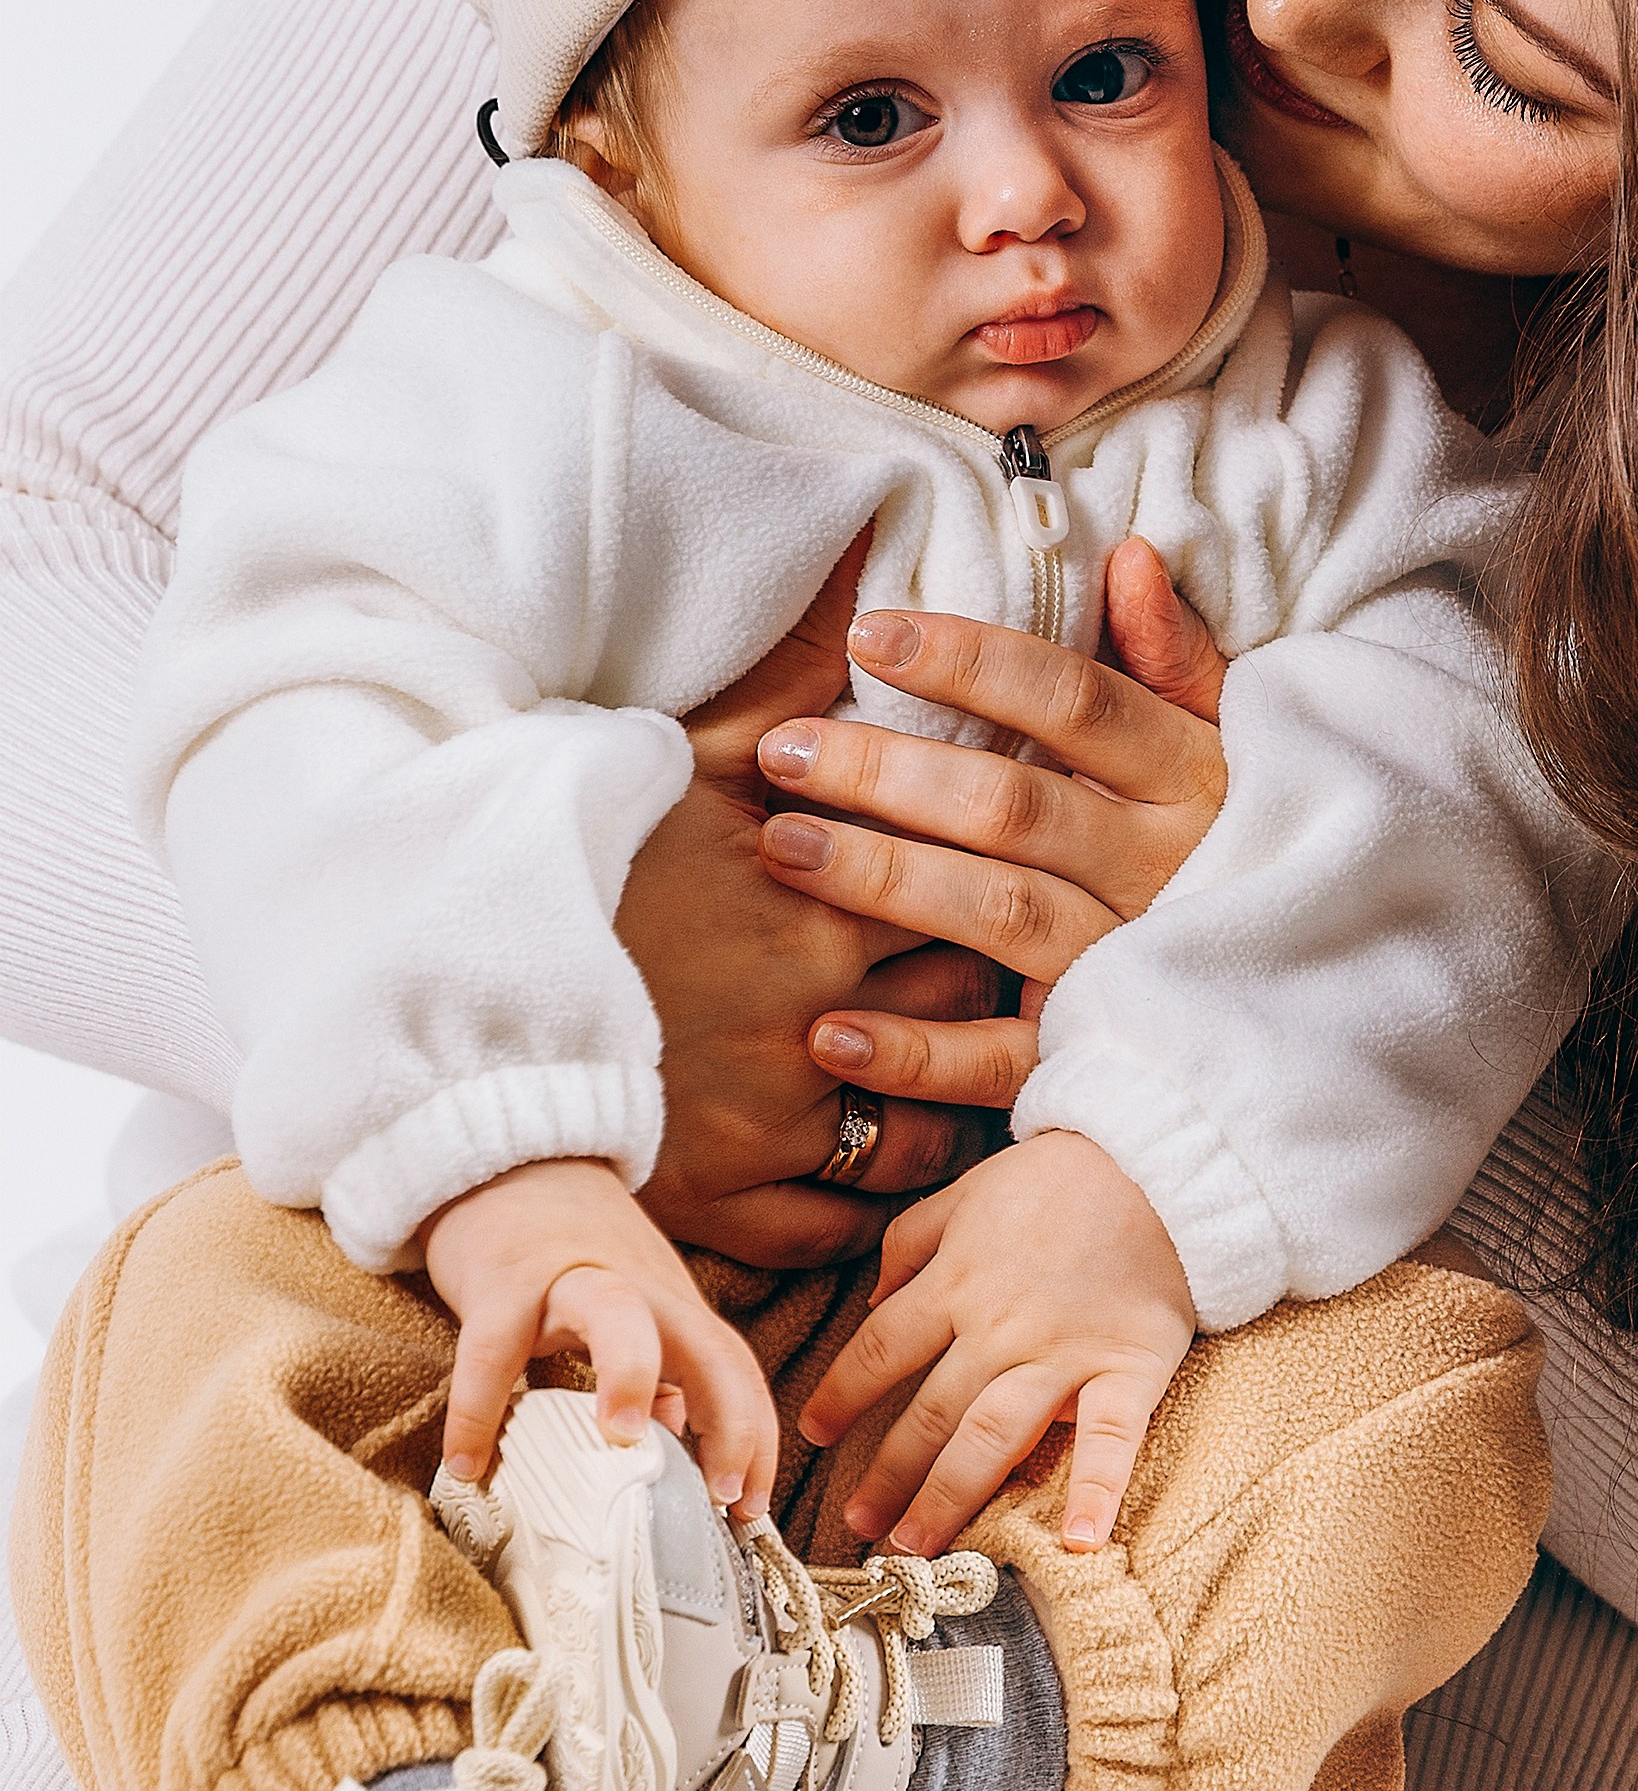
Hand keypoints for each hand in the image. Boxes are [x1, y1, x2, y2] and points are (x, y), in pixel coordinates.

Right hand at [420, 1157, 778, 1514]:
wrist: (508, 1162)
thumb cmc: (574, 1254)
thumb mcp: (633, 1311)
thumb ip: (660, 1375)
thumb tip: (681, 1449)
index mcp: (676, 1308)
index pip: (738, 1371)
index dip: (757, 1437)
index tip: (754, 1507)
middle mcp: (642, 1291)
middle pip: (708, 1343)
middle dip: (731, 1417)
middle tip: (724, 1492)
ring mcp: (573, 1278)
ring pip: (619, 1315)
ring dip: (631, 1376)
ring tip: (623, 1446)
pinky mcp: (503, 1278)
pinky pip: (493, 1346)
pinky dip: (479, 1408)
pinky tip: (467, 1465)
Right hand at [615, 532, 1006, 1265]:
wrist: (446, 984)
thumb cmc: (573, 863)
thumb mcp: (678, 754)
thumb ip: (791, 678)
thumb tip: (861, 566)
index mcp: (818, 908)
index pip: (972, 894)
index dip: (1010, 883)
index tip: (1038, 867)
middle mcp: (818, 1023)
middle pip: (965, 1011)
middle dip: (999, 990)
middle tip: (1032, 969)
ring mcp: (774, 1123)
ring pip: (926, 1132)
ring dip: (954, 1103)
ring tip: (972, 1072)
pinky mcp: (723, 1202)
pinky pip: (839, 1225)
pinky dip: (871, 1205)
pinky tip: (889, 1165)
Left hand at [760, 538, 1229, 1113]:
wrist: (1339, 988)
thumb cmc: (1247, 839)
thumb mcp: (1238, 739)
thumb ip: (1176, 656)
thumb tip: (1128, 555)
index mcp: (1189, 776)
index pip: (1074, 701)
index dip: (970, 663)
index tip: (871, 633)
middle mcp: (1160, 868)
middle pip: (1012, 806)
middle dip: (890, 773)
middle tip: (784, 748)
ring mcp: (1133, 964)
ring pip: (999, 916)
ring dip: (886, 883)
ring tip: (783, 847)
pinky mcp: (1107, 1052)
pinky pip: (1009, 1060)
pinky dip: (919, 1055)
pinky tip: (828, 1034)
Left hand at [796, 1131, 1196, 1556]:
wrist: (1160, 1161)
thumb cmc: (1060, 1175)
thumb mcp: (968, 1189)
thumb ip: (912, 1243)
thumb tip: (872, 1303)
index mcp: (956, 1281)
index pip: (880, 1350)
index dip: (841, 1395)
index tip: (814, 1433)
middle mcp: (999, 1328)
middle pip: (929, 1412)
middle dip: (887, 1474)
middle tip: (858, 1525)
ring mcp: (1064, 1353)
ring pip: (993, 1437)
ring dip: (950, 1497)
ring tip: (917, 1548)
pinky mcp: (1128, 1368)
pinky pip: (1111, 1438)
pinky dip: (1097, 1490)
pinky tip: (1080, 1542)